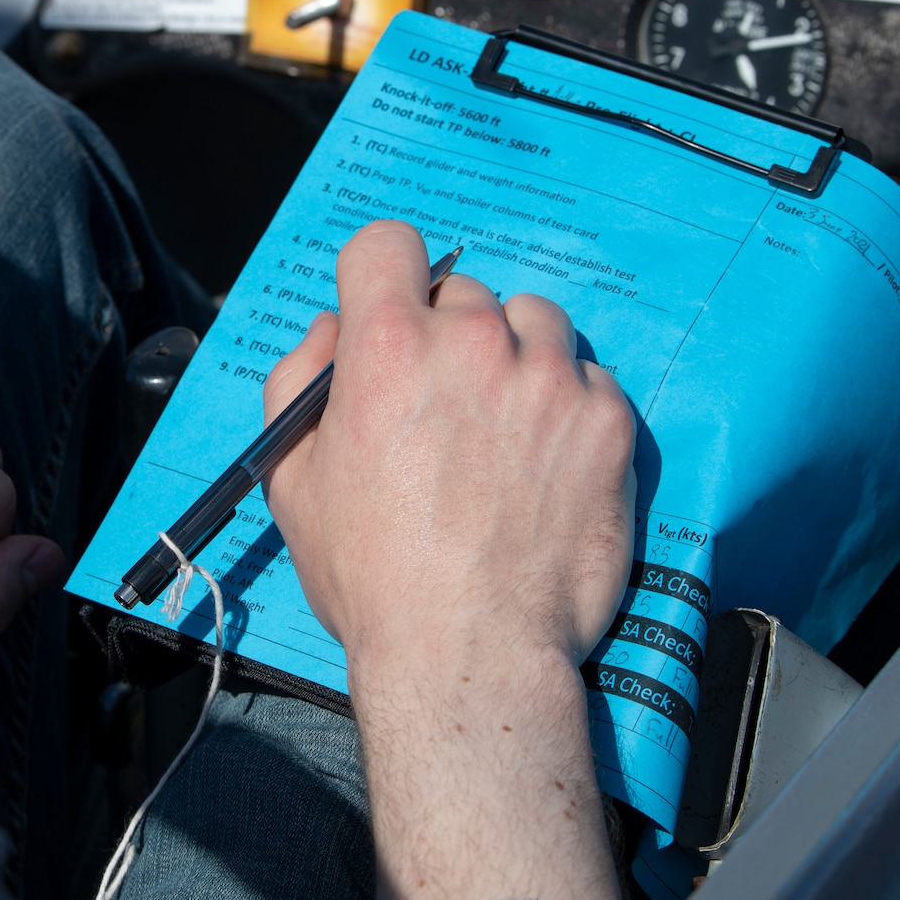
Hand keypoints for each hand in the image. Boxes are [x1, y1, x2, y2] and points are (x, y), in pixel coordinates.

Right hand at [263, 220, 635, 899]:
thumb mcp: (291, 478)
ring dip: (517, 359)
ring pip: (535, 323)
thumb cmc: (372, 576)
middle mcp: (473, 342)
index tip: (388, 313)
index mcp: (388, 345)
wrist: (469, 656)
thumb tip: (334, 329)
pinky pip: (589, 377)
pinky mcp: (609, 419)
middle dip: (449, 338)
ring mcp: (550, 377)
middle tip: (445, 410)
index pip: (387, 243)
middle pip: (462, 292)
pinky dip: (569, 407)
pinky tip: (546, 464)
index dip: (381, 277)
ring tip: (503, 431)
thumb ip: (300, 380)